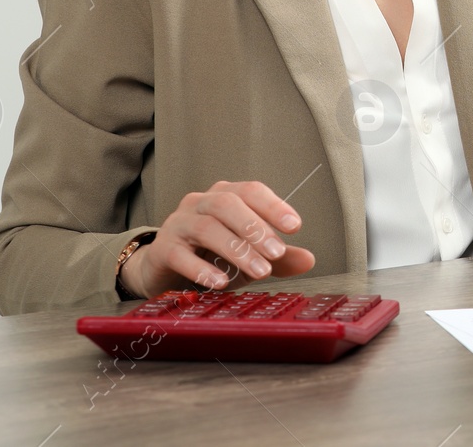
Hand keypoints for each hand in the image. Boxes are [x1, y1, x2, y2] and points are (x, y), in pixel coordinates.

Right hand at [119, 180, 314, 297]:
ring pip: (207, 227)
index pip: (251, 191)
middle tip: (277, 252)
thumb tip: (309, 259)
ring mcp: (179, 223)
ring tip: (260, 271)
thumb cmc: (211, 255)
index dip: (273, 205)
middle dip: (256, 228)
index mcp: (225, 196)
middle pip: (228, 204)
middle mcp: (201, 203)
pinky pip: (180, 254)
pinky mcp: (163, 249)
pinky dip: (202, 268)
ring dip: (236, 249)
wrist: (166, 269)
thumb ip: (278, 256)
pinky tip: (221, 281)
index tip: (295, 225)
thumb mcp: (250, 254)